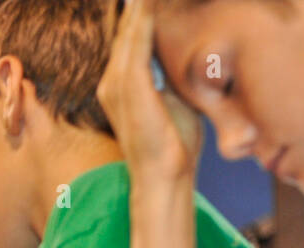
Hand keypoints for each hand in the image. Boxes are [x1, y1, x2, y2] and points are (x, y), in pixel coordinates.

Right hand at [98, 0, 202, 181]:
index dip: (140, 11)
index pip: (130, 38)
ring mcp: (117, 82)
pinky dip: (145, 15)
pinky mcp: (130, 84)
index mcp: (121, 85)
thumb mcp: (174, 100)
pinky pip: (138, 39)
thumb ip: (172, 75)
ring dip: (140, 4)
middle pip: (126, 28)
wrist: (163, 175)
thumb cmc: (173, 145)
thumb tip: (191, 54)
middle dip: (137, 3)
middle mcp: (111, 81)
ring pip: (130, 29)